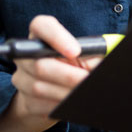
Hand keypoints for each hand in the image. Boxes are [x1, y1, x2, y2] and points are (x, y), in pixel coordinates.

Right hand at [0, 15, 100, 131]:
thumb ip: (95, 52)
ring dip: (67, 93)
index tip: (76, 51)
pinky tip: (74, 103)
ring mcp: (22, 79)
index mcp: (42, 35)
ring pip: (39, 88)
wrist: (58, 92)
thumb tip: (109, 54)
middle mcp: (26, 55)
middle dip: (68, 76)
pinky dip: (61, 105)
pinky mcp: (25, 101)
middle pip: (40, 65)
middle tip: (87, 80)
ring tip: (85, 92)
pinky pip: (40, 105)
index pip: (41, 26)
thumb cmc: (76, 65)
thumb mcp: (87, 55)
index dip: (57, 37)